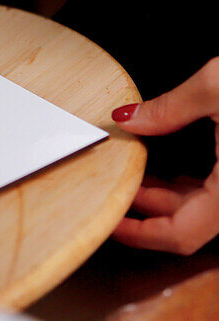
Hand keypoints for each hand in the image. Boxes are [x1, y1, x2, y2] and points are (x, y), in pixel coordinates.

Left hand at [111, 57, 218, 253]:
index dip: (142, 234)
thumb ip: (169, 108)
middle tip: (116, 193)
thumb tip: (131, 119)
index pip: (182, 234)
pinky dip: (195, 189)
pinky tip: (171, 174)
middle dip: (150, 212)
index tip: (112, 225)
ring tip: (136, 179)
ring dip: (171, 199)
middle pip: (193, 224)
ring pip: (209, 210)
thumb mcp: (217, 86)